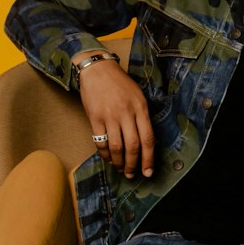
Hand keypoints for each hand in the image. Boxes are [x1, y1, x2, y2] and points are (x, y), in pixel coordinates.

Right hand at [76, 53, 154, 178]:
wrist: (97, 70)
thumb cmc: (120, 83)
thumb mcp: (138, 96)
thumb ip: (143, 117)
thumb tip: (148, 143)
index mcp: (140, 108)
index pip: (148, 139)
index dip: (149, 159)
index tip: (148, 172)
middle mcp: (126, 113)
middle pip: (133, 146)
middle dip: (133, 165)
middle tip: (132, 174)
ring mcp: (110, 116)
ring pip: (117, 147)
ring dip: (119, 162)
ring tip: (120, 169)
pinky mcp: (95, 118)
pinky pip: (100, 142)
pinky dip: (105, 154)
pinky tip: (109, 158)